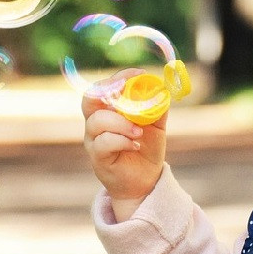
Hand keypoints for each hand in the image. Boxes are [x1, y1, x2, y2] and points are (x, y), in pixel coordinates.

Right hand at [82, 68, 166, 218]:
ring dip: (121, 122)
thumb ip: (157, 106)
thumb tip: (162, 87)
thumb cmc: (146, 148)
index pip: (104, 86)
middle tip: (127, 92)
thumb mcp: (156, 124)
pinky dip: (121, 140)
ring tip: (139, 131)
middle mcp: (96, 122)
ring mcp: (94, 140)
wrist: (145, 180)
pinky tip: (135, 144)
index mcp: (108, 109)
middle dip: (109, 91)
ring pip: (97, 121)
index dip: (119, 77)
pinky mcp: (97, 157)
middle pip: (89, 99)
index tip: (139, 74)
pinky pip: (103, 143)